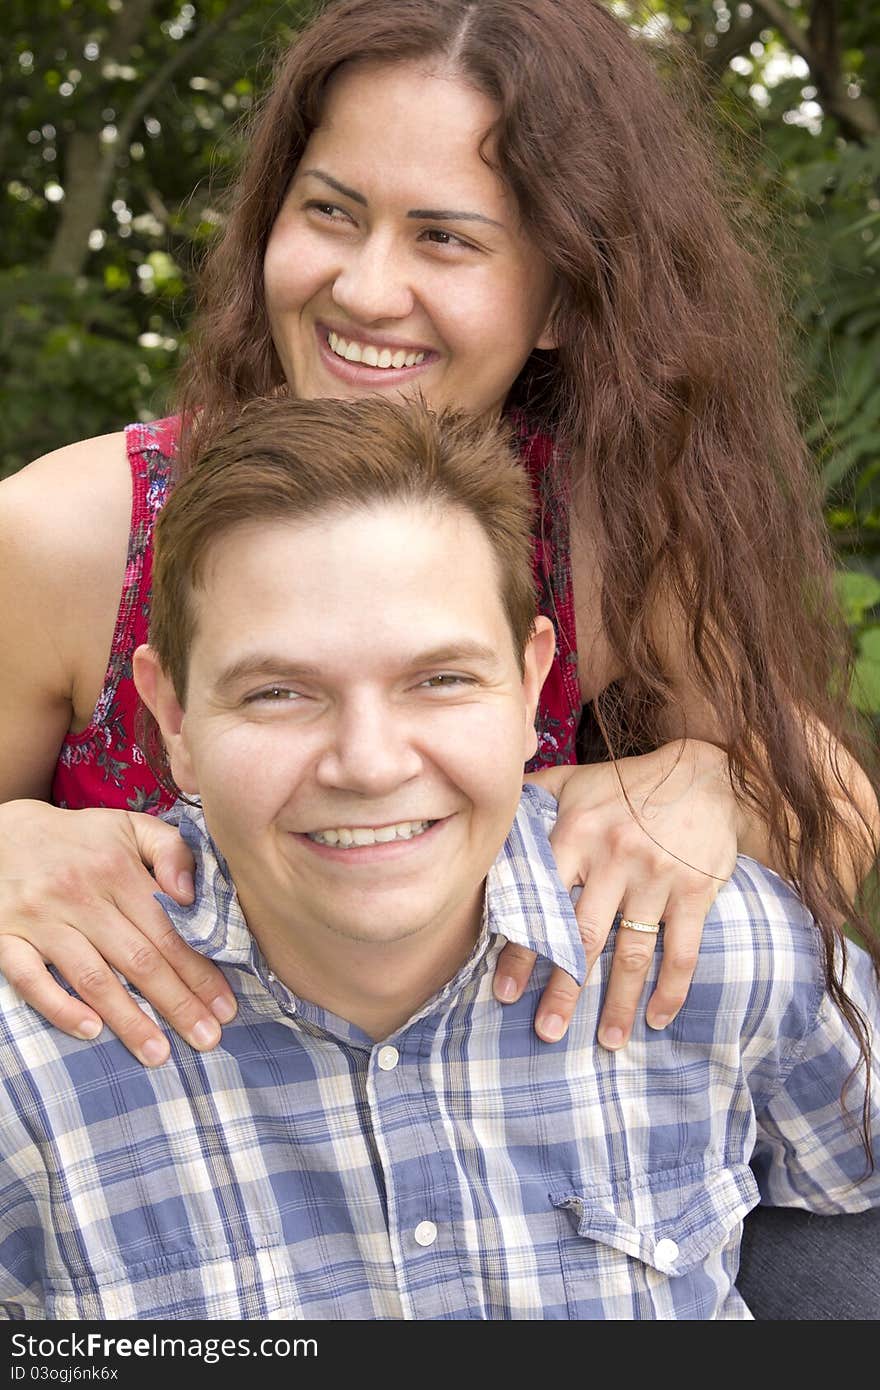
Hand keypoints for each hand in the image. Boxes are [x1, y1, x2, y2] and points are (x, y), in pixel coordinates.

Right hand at [0, 800, 236, 1064]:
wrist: (3, 831)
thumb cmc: (80, 838)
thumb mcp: (130, 827)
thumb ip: (172, 850)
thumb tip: (190, 896)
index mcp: (117, 869)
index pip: (168, 930)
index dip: (199, 971)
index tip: (225, 1007)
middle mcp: (80, 895)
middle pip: (138, 959)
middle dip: (177, 1004)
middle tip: (207, 1039)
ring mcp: (40, 919)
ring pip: (91, 977)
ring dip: (128, 1020)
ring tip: (159, 1054)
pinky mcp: (5, 937)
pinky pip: (29, 979)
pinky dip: (59, 1007)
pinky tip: (90, 1032)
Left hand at [494, 742, 740, 1046]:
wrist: (708, 773)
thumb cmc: (629, 784)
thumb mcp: (576, 781)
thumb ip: (531, 798)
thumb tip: (484, 809)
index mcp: (577, 832)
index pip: (541, 900)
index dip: (521, 948)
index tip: (504, 991)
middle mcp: (614, 857)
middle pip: (583, 936)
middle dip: (563, 989)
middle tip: (546, 1031)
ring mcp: (657, 877)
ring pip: (632, 952)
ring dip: (618, 1003)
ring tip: (605, 1042)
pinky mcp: (696, 891)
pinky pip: (682, 950)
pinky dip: (671, 989)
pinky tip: (658, 1019)